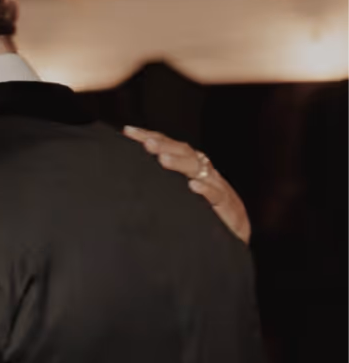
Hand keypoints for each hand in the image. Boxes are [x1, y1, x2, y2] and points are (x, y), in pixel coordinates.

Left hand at [124, 126, 250, 244]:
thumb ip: (158, 182)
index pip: (168, 146)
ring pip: (198, 169)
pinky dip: (206, 189)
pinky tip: (194, 187)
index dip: (149, 136)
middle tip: (145, 142)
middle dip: (163, 145)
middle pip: (183, 152)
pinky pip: (217, 195)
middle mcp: (203, 170)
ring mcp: (216, 185)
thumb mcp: (177, 193)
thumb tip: (126, 174)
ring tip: (163, 160)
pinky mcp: (227, 205)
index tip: (127, 131)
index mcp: (189, 165)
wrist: (236, 230)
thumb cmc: (202, 210)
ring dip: (180, 163)